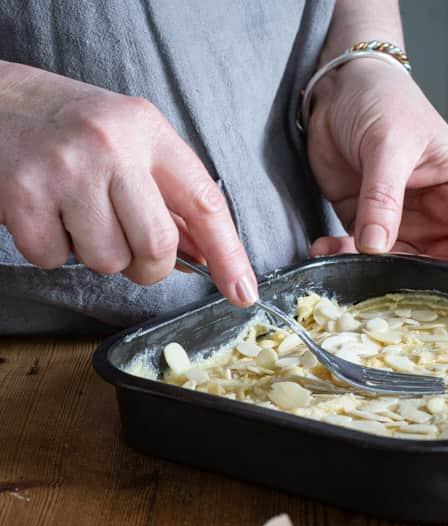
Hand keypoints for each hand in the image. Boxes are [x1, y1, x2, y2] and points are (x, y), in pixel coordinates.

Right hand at [0, 62, 256, 304]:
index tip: (243, 291)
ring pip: (108, 261)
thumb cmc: (75, 131)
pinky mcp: (23, 194)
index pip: (205, 203)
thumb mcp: (134, 146)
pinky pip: (55, 259)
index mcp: (149, 133)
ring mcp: (65, 170)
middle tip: (130, 250)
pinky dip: (52, 251)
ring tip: (79, 217)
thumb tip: (206, 257)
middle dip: (150, 267)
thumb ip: (171, 200)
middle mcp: (111, 147)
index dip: (230, 255)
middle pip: (156, 246)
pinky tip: (46, 214)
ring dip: (98, 256)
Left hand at [306, 60, 447, 266]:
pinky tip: (325, 248)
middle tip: (384, 278)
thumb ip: (383, 198)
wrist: (337, 88)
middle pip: (440, 260)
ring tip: (340, 252)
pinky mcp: (366, 224)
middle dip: (415, 275)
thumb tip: (376, 246)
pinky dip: (342, 257)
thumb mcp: (388, 145)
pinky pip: (361, 254)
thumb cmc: (381, 100)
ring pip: (397, 264)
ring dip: (370, 269)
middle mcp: (436, 211)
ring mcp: (400, 222)